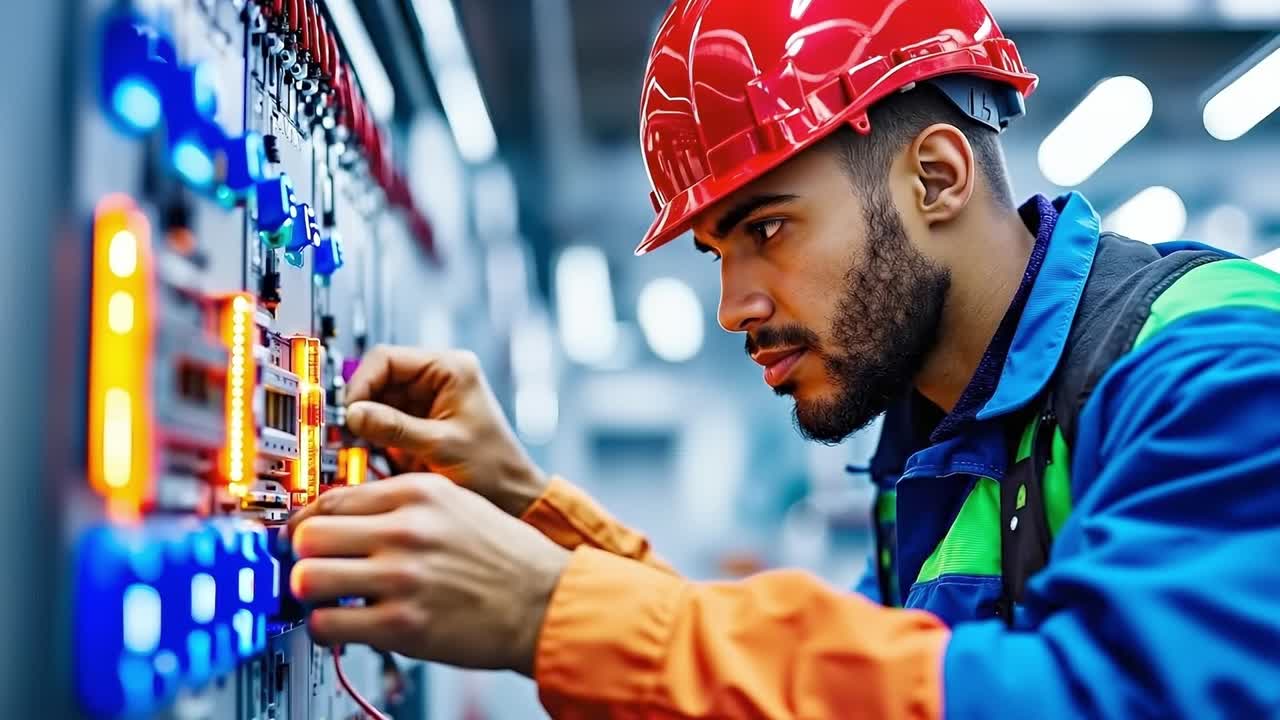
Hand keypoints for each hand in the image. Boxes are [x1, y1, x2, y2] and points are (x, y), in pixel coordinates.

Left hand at [285, 474, 570, 674]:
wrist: (546, 600)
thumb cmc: (506, 556)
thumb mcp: (458, 504)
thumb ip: (403, 505)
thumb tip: (346, 515)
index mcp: (417, 493)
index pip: (331, 497)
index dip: (307, 520)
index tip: (302, 535)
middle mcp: (405, 529)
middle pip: (308, 534)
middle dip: (302, 554)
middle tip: (312, 566)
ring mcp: (402, 577)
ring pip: (307, 577)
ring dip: (308, 592)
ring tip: (325, 597)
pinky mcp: (402, 624)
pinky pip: (327, 624)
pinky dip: (325, 628)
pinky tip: (343, 624)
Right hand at [344, 345, 547, 516]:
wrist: (511, 495)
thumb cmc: (493, 468)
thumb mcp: (440, 446)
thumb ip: (394, 428)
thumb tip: (353, 414)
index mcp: (450, 369)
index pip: (387, 358)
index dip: (362, 383)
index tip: (349, 411)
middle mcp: (437, 378)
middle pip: (378, 377)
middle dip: (361, 404)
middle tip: (349, 432)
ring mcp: (427, 399)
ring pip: (376, 400)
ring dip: (365, 422)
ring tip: (361, 446)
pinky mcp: (418, 422)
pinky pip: (383, 420)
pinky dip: (372, 435)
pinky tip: (374, 452)